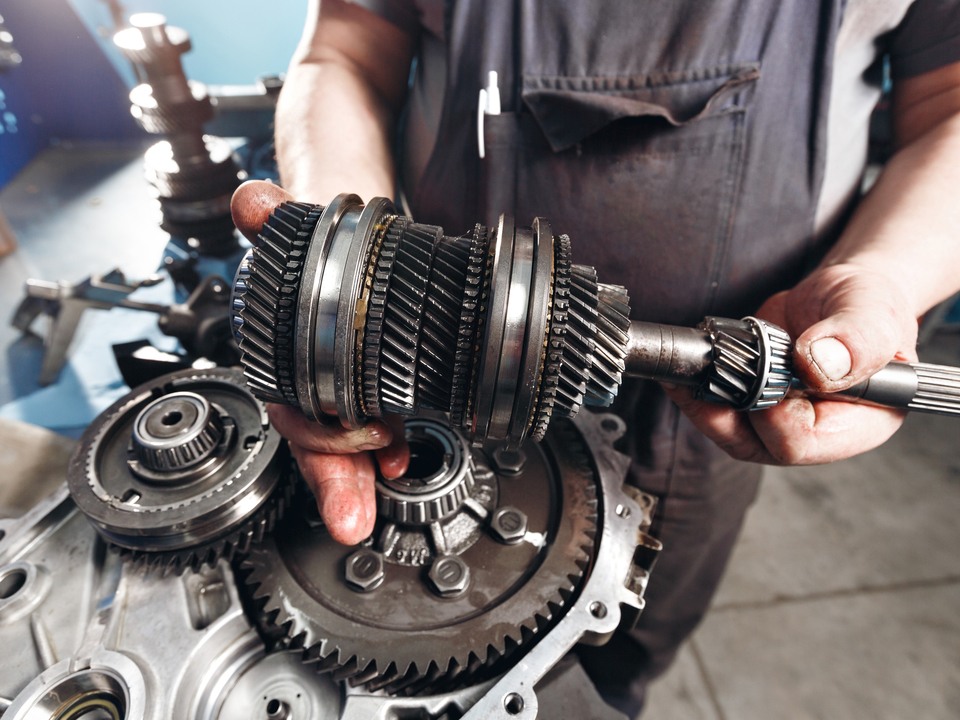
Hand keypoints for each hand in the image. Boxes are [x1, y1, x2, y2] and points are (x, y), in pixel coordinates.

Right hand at [231, 180, 409, 543]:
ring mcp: (340, 385)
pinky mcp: (373, 384)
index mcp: (281, 352)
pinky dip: (388, 446)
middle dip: (339, 474)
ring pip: (344, 444)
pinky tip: (402, 455)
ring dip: (364, 468)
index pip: (290, 410)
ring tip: (393, 474)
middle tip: (359, 508)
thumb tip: (253, 202)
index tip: (357, 445)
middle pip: (318, 442)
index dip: (318, 436)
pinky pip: (374, 425)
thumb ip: (273, 214)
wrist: (341, 235)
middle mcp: (306, 378)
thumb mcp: (297, 225)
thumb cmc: (317, 244)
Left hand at [665, 263, 918, 464]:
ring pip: (731, 429)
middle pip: (758, 443)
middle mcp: (817, 430)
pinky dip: (699, 387)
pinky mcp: (755, 401)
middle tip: (704, 371)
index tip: (760, 377)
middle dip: (724, 410)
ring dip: (703, 400)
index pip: (803, 442)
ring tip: (686, 368)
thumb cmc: (873, 306)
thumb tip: (820, 363)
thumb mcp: (874, 313)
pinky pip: (721, 408)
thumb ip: (856, 339)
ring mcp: (781, 418)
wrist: (845, 295)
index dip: (773, 417)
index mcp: (859, 423)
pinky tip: (686, 365)